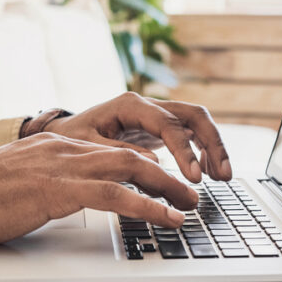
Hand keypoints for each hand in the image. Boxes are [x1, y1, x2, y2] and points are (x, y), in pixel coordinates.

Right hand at [0, 132, 197, 245]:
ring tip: (189, 206)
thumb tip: (71, 197)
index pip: (113, 147)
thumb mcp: (22, 181)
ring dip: (167, 186)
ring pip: (132, 166)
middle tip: (190, 192)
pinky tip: (166, 217)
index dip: (146, 162)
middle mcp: (65, 147)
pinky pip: (114, 195)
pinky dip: (147, 206)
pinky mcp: (57, 188)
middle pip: (131, 152)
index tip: (166, 177)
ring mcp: (62, 164)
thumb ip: (50, 181)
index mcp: (57, 144)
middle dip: (167, 171)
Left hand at [23, 92, 232, 183]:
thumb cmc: (69, 139)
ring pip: (196, 123)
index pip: (169, 124)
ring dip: (213, 147)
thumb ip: (119, 154)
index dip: (185, 150)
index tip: (194, 177)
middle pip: (193, 116)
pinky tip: (207, 173)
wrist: (59, 135)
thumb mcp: (86, 148)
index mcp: (130, 105)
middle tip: (222, 175)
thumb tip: (154, 167)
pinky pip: (189, 135)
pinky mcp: (158, 129)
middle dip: (212, 144)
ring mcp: (155, 116)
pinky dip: (202, 151)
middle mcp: (147, 106)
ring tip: (222, 176)